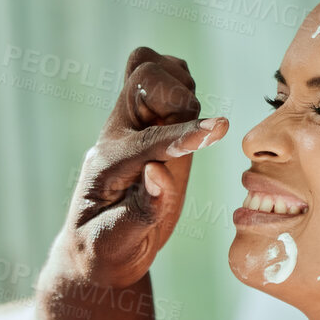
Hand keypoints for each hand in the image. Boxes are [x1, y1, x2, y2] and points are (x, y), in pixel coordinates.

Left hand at [57, 47, 227, 288]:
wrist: (100, 249)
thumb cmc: (105, 249)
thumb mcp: (115, 244)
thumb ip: (140, 211)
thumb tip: (158, 174)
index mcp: (106, 164)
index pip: (147, 140)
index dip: (182, 135)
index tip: (219, 130)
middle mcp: (118, 136)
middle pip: (141, 78)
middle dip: (177, 98)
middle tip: (196, 133)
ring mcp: (134, 125)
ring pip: (152, 70)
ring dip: (181, 89)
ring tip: (195, 126)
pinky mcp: (151, 124)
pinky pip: (164, 80)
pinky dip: (184, 86)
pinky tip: (193, 119)